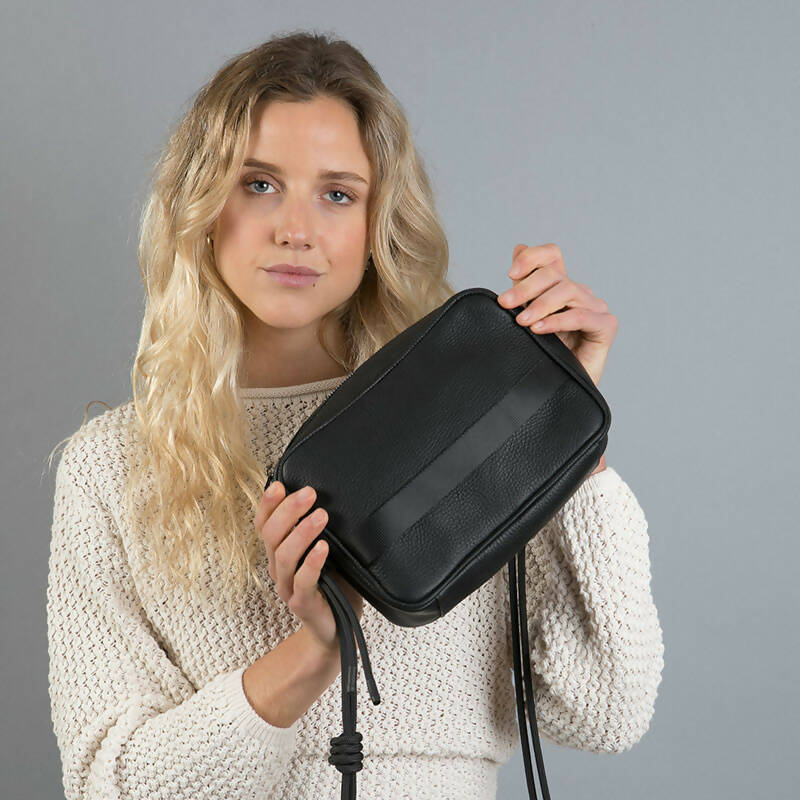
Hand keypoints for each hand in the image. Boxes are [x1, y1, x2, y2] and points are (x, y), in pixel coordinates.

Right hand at [254, 481, 364, 658]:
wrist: (337, 630)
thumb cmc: (333, 585)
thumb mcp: (326, 551)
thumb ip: (320, 529)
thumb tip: (330, 493)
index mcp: (279, 554)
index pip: (264, 525)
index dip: (268, 504)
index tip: (280, 484)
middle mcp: (278, 569)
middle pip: (271, 536)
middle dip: (288, 511)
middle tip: (309, 493)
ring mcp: (288, 588)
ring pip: (284, 557)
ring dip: (301, 532)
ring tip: (320, 515)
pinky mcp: (303, 604)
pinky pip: (304, 581)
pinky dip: (312, 562)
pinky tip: (323, 547)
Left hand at [496, 243, 617, 388]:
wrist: (553, 390)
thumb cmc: (540, 355)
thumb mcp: (526, 316)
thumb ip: (523, 285)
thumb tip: (518, 247)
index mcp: (559, 287)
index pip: (551, 255)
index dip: (532, 257)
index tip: (510, 274)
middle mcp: (579, 293)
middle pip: (555, 274)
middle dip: (526, 287)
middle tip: (505, 303)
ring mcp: (595, 308)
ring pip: (568, 291)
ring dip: (540, 304)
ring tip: (522, 321)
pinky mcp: (606, 326)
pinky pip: (582, 316)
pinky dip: (559, 320)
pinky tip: (539, 328)